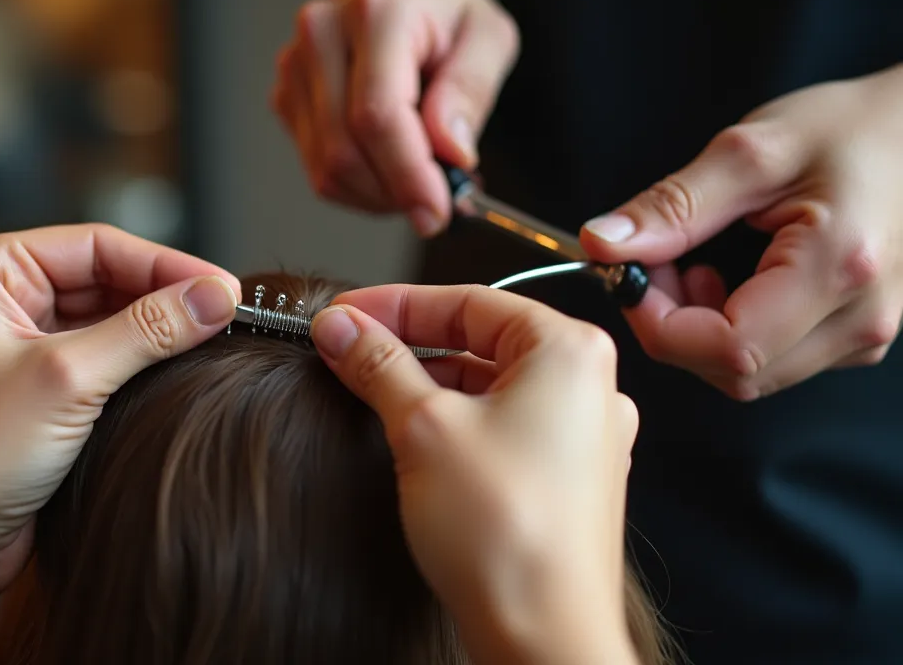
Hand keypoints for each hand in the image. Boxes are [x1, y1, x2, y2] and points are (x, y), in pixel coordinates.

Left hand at [0, 224, 241, 663]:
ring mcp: (20, 343)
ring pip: (111, 317)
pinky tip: (182, 371)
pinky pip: (105, 357)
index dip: (167, 264)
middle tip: (229, 315)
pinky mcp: (39, 388)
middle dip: (166, 294)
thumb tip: (215, 298)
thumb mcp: (69, 381)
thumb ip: (148, 331)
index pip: (98, 246)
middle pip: (108, 276)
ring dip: (159, 330)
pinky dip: (144, 362)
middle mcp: (1, 297)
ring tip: (216, 341)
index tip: (225, 287)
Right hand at [272, 0, 519, 235]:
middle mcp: (322, 35)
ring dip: (377, 195)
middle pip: (344, 151)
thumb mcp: (487, 38)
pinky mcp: (286, 96)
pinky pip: (316, 168)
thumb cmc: (448, 11)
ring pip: (326, 169)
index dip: (406, 175)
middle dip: (394, 194)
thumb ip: (470, 92)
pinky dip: (357, 186)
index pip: (377, 116)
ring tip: (417, 178)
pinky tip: (388, 166)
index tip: (437, 212)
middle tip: (436, 202)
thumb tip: (450, 154)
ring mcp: (295, 67)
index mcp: (375, 12)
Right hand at [310, 284, 638, 664]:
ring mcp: (582, 436)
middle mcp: (588, 387)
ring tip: (367, 389)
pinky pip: (502, 427)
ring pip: (489, 385)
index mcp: (569, 352)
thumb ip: (379, 365)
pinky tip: (411, 434)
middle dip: (407, 342)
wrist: (543, 634)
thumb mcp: (423, 427)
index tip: (345, 314)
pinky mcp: (566, 479)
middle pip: (480, 339)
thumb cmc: (508, 534)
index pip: (469, 300)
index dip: (395, 303)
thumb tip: (343, 327)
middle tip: (345, 347)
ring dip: (427, 382)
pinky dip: (454, 420)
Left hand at [581, 63, 902, 399]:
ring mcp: (864, 335)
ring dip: (699, 330)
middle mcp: (861, 318)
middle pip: (734, 372)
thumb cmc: (853, 128)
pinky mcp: (855, 336)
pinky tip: (731, 279)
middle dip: (674, 326)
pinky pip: (773, 359)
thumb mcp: (752, 151)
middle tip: (659, 262)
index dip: (661, 323)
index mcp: (839, 268)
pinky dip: (730, 329)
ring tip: (697, 263)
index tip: (632, 274)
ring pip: (748, 374)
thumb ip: (673, 206)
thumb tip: (604, 244)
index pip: (727, 348)